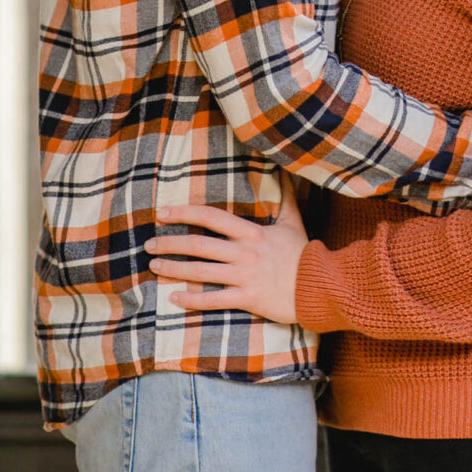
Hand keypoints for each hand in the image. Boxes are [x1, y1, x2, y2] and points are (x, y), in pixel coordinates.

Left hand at [145, 176, 307, 323]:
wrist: (322, 286)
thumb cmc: (304, 255)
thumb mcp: (293, 222)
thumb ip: (285, 198)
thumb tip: (285, 171)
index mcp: (251, 232)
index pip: (210, 217)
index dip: (184, 213)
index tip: (163, 213)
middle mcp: (244, 253)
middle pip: (198, 245)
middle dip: (170, 243)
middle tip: (149, 243)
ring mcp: (244, 277)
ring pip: (200, 272)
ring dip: (173, 268)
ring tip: (154, 266)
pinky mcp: (248, 299)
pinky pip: (213, 300)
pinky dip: (191, 299)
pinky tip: (173, 298)